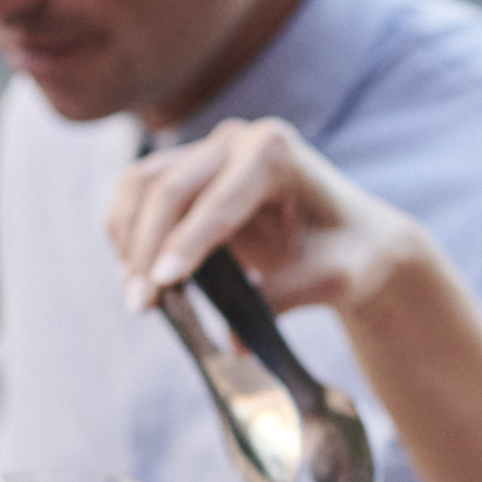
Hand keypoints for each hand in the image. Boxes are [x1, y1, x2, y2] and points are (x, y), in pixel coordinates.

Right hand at [104, 116, 427, 317]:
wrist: (353, 238)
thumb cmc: (349, 253)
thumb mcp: (332, 279)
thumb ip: (284, 300)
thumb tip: (232, 341)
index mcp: (276, 152)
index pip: (218, 202)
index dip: (186, 244)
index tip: (161, 284)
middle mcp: (237, 139)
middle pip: (169, 189)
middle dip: (147, 250)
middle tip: (139, 305)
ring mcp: (208, 150)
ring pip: (141, 185)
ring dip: (128, 240)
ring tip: (137, 297)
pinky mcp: (188, 171)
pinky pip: (139, 193)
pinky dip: (128, 232)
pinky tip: (136, 274)